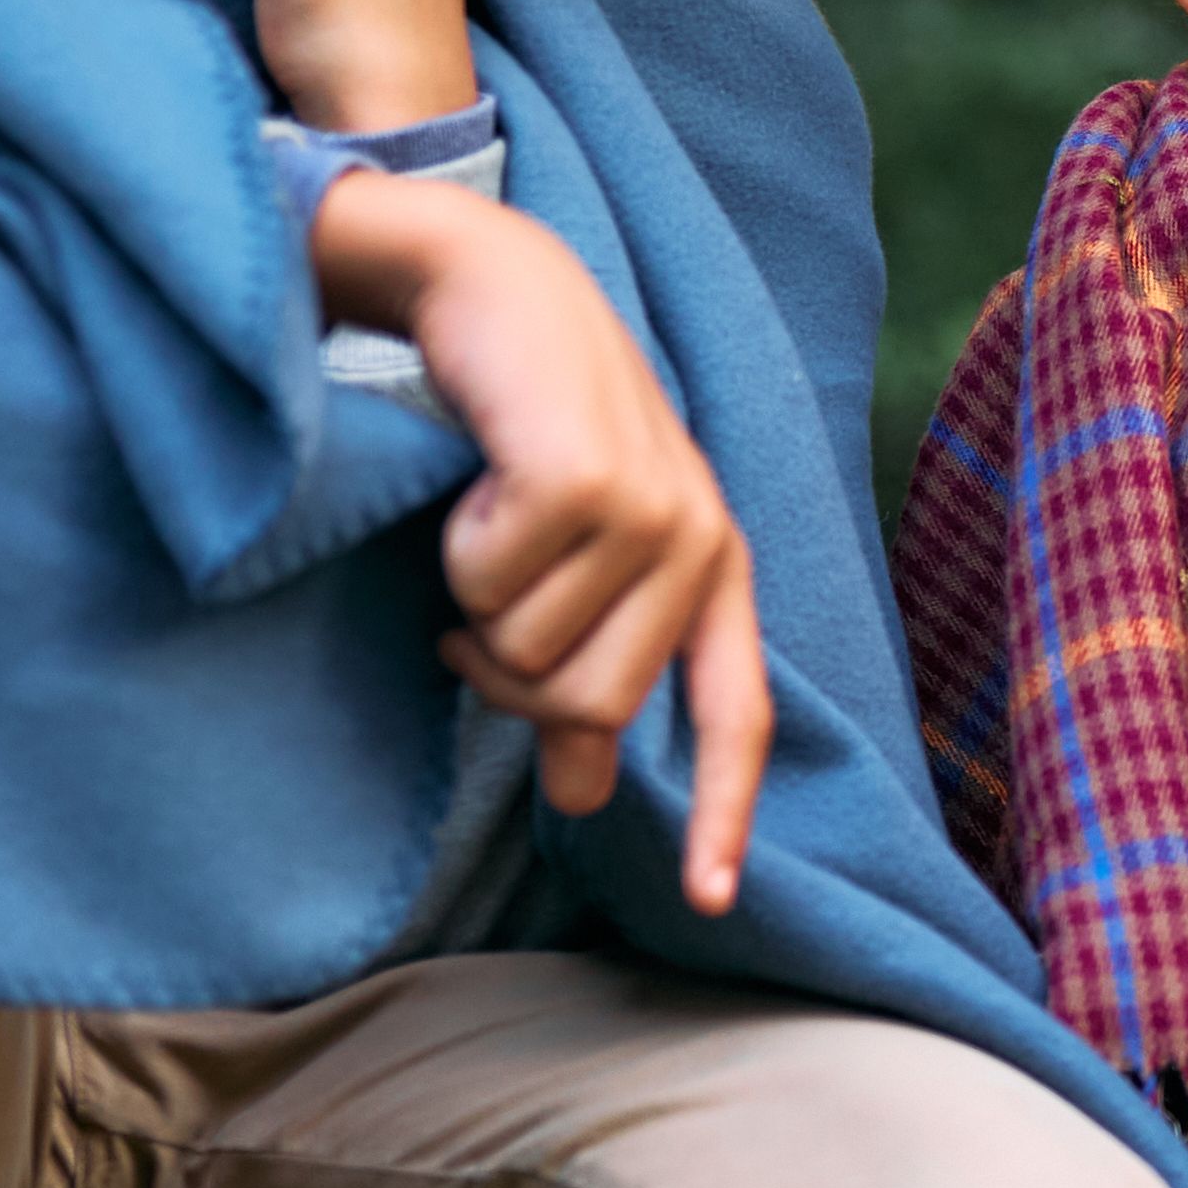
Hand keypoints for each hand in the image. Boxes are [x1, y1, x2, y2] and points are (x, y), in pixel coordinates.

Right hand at [308, 172, 770, 916]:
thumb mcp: (566, 559)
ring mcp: (656, 508)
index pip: (734, 716)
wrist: (492, 285)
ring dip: (471, 599)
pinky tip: (475, 476)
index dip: (720, 813)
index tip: (708, 903)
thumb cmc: (519, 431)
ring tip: (484, 517)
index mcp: (713, 570)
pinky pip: (485, 586)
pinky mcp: (588, 481)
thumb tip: (582, 794)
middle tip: (472, 600)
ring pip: (526, 652)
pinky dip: (454, 545)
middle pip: (586, 706)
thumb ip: (580, 669)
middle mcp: (705, 543)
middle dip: (503, 675)